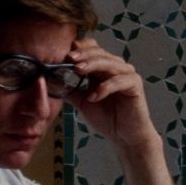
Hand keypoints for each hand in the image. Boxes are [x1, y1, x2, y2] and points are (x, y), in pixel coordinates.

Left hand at [65, 38, 161, 154]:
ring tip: (78, 70)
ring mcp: (127, 74)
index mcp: (103, 69)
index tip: (65, 54)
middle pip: (100, 53)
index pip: (93, 49)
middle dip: (84, 55)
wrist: (124, 136)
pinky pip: (119, 81)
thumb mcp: (83, 102)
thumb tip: (50, 82)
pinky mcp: (135, 85)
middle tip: (70, 58)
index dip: (80, 48)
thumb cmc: (107, 118)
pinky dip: (105, 87)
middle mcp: (116, 67)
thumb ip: (70, 90)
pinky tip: (94, 96)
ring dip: (93, 65)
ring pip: (109, 63)